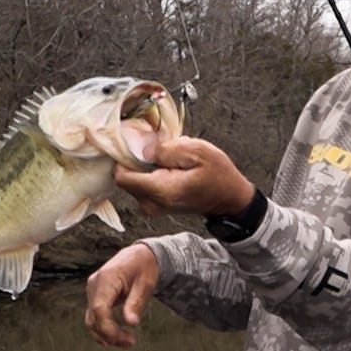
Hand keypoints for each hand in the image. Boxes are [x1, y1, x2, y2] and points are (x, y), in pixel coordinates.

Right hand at [84, 243, 158, 348]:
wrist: (139, 255)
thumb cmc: (144, 267)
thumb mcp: (146, 283)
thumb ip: (136, 302)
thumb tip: (132, 323)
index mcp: (106, 278)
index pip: (100, 308)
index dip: (107, 327)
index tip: (123, 339)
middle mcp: (94, 284)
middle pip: (94, 317)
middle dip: (110, 335)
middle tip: (131, 342)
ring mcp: (92, 291)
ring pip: (92, 320)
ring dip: (106, 335)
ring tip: (127, 342)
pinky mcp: (95, 297)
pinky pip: (95, 317)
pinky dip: (104, 329)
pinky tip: (116, 338)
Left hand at [114, 137, 253, 216]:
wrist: (229, 198)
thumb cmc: (218, 174)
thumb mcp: (198, 151)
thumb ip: (167, 149)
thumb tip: (143, 148)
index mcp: (161, 191)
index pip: (121, 176)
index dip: (124, 156)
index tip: (136, 143)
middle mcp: (151, 203)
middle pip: (125, 176)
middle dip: (136, 159)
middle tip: (158, 148)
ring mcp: (151, 207)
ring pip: (133, 179)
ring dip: (144, 165)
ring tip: (167, 158)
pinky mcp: (154, 204)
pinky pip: (142, 184)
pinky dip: (150, 172)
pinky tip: (168, 167)